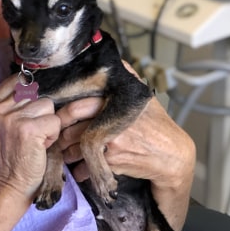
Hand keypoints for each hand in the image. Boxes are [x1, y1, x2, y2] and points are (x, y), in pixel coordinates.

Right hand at [0, 75, 60, 199]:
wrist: (9, 184)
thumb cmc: (13, 152)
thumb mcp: (4, 121)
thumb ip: (14, 99)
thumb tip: (36, 77)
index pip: (19, 80)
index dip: (29, 99)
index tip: (23, 118)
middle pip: (36, 92)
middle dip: (39, 113)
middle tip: (28, 133)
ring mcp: (11, 118)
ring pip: (47, 105)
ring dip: (47, 124)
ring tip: (34, 139)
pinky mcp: (27, 130)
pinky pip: (54, 121)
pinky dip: (52, 135)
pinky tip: (39, 146)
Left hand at [55, 61, 195, 230]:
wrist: (173, 155)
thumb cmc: (158, 125)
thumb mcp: (144, 96)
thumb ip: (128, 77)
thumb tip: (115, 58)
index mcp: (115, 103)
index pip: (77, 106)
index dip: (62, 114)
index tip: (57, 118)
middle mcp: (112, 121)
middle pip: (72, 128)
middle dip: (60, 136)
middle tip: (56, 139)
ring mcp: (112, 142)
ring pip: (77, 148)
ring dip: (66, 154)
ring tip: (65, 155)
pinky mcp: (114, 161)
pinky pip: (88, 166)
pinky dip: (80, 171)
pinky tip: (78, 172)